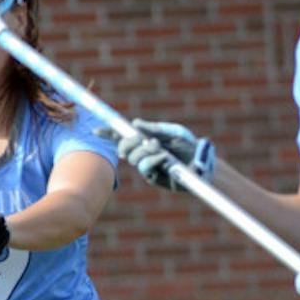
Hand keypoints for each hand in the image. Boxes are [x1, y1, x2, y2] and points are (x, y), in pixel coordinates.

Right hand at [98, 118, 214, 191]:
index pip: (122, 137)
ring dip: (145, 151)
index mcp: (145, 140)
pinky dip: (153, 160)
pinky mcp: (153, 177)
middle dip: (129, 143)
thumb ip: (154, 128)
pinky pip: (146, 168)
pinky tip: (164, 157)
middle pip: (123, 149)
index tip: (96, 130)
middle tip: (142, 140)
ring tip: (160, 148)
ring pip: (134, 159)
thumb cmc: (188, 146)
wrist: (203, 162)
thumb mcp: (173, 132)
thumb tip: (135, 123)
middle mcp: (143, 153)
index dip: (109, 134)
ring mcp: (147, 165)